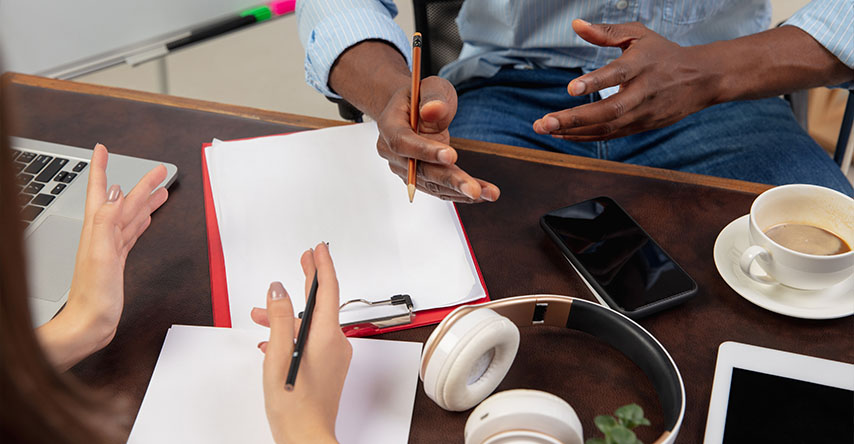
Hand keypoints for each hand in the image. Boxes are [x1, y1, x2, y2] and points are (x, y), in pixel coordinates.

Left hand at [37, 144, 168, 369]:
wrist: (89, 323)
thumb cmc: (92, 295)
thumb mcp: (100, 254)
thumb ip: (106, 221)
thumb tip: (115, 193)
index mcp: (95, 229)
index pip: (99, 191)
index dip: (100, 168)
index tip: (103, 149)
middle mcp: (101, 234)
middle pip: (122, 201)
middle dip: (140, 183)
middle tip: (157, 170)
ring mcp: (109, 247)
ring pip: (130, 216)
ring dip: (144, 201)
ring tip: (160, 189)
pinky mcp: (117, 260)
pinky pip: (132, 233)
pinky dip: (140, 222)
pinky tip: (146, 218)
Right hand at [251, 243, 351, 443]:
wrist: (307, 438)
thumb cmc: (294, 405)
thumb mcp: (278, 355)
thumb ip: (279, 319)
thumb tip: (279, 289)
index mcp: (327, 336)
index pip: (328, 289)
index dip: (322, 265)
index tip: (318, 249)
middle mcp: (336, 343)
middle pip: (322, 303)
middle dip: (309, 281)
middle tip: (303, 260)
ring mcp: (334, 356)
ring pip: (312, 324)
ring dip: (288, 316)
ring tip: (260, 315)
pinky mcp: (329, 367)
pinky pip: (312, 340)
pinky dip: (293, 334)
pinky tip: (272, 341)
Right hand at [376, 76, 499, 202]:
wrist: (413, 111)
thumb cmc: (422, 97)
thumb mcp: (431, 87)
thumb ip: (433, 97)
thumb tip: (433, 110)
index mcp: (389, 125)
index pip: (403, 142)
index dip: (425, 151)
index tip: (451, 155)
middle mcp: (392, 152)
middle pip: (419, 171)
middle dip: (449, 180)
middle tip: (473, 189)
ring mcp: (405, 169)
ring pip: (433, 184)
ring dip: (461, 191)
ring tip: (489, 193)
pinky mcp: (420, 178)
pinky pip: (440, 188)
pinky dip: (461, 192)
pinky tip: (483, 193)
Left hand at [533, 20, 718, 140]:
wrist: (701, 80)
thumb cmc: (663, 54)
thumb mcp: (639, 35)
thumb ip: (606, 32)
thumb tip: (576, 25)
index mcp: (643, 64)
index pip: (618, 74)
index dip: (595, 82)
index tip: (570, 88)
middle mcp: (643, 92)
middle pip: (609, 110)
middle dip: (573, 118)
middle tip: (543, 122)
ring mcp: (643, 113)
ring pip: (607, 128)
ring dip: (573, 131)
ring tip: (544, 128)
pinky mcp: (640, 126)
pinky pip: (609, 135)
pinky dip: (584, 137)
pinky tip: (563, 135)